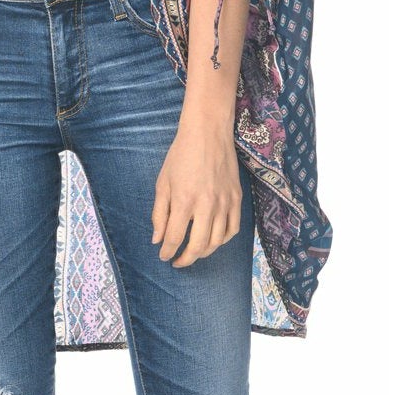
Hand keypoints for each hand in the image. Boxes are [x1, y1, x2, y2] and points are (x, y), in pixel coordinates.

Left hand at [151, 113, 242, 266]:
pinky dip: (223, 240)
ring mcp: (225, 203)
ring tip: (194, 252)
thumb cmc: (181, 155)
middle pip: (198, 246)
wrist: (208, 133)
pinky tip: (213, 240)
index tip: (163, 256)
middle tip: (178, 261)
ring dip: (204, 252)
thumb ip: (159, 213)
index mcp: (184, 201)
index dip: (167, 252)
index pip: (175, 238)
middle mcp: (206, 205)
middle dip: (186, 259)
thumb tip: (158, 239)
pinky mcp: (237, 198)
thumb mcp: (163, 183)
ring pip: (217, 241)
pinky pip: (233, 229)